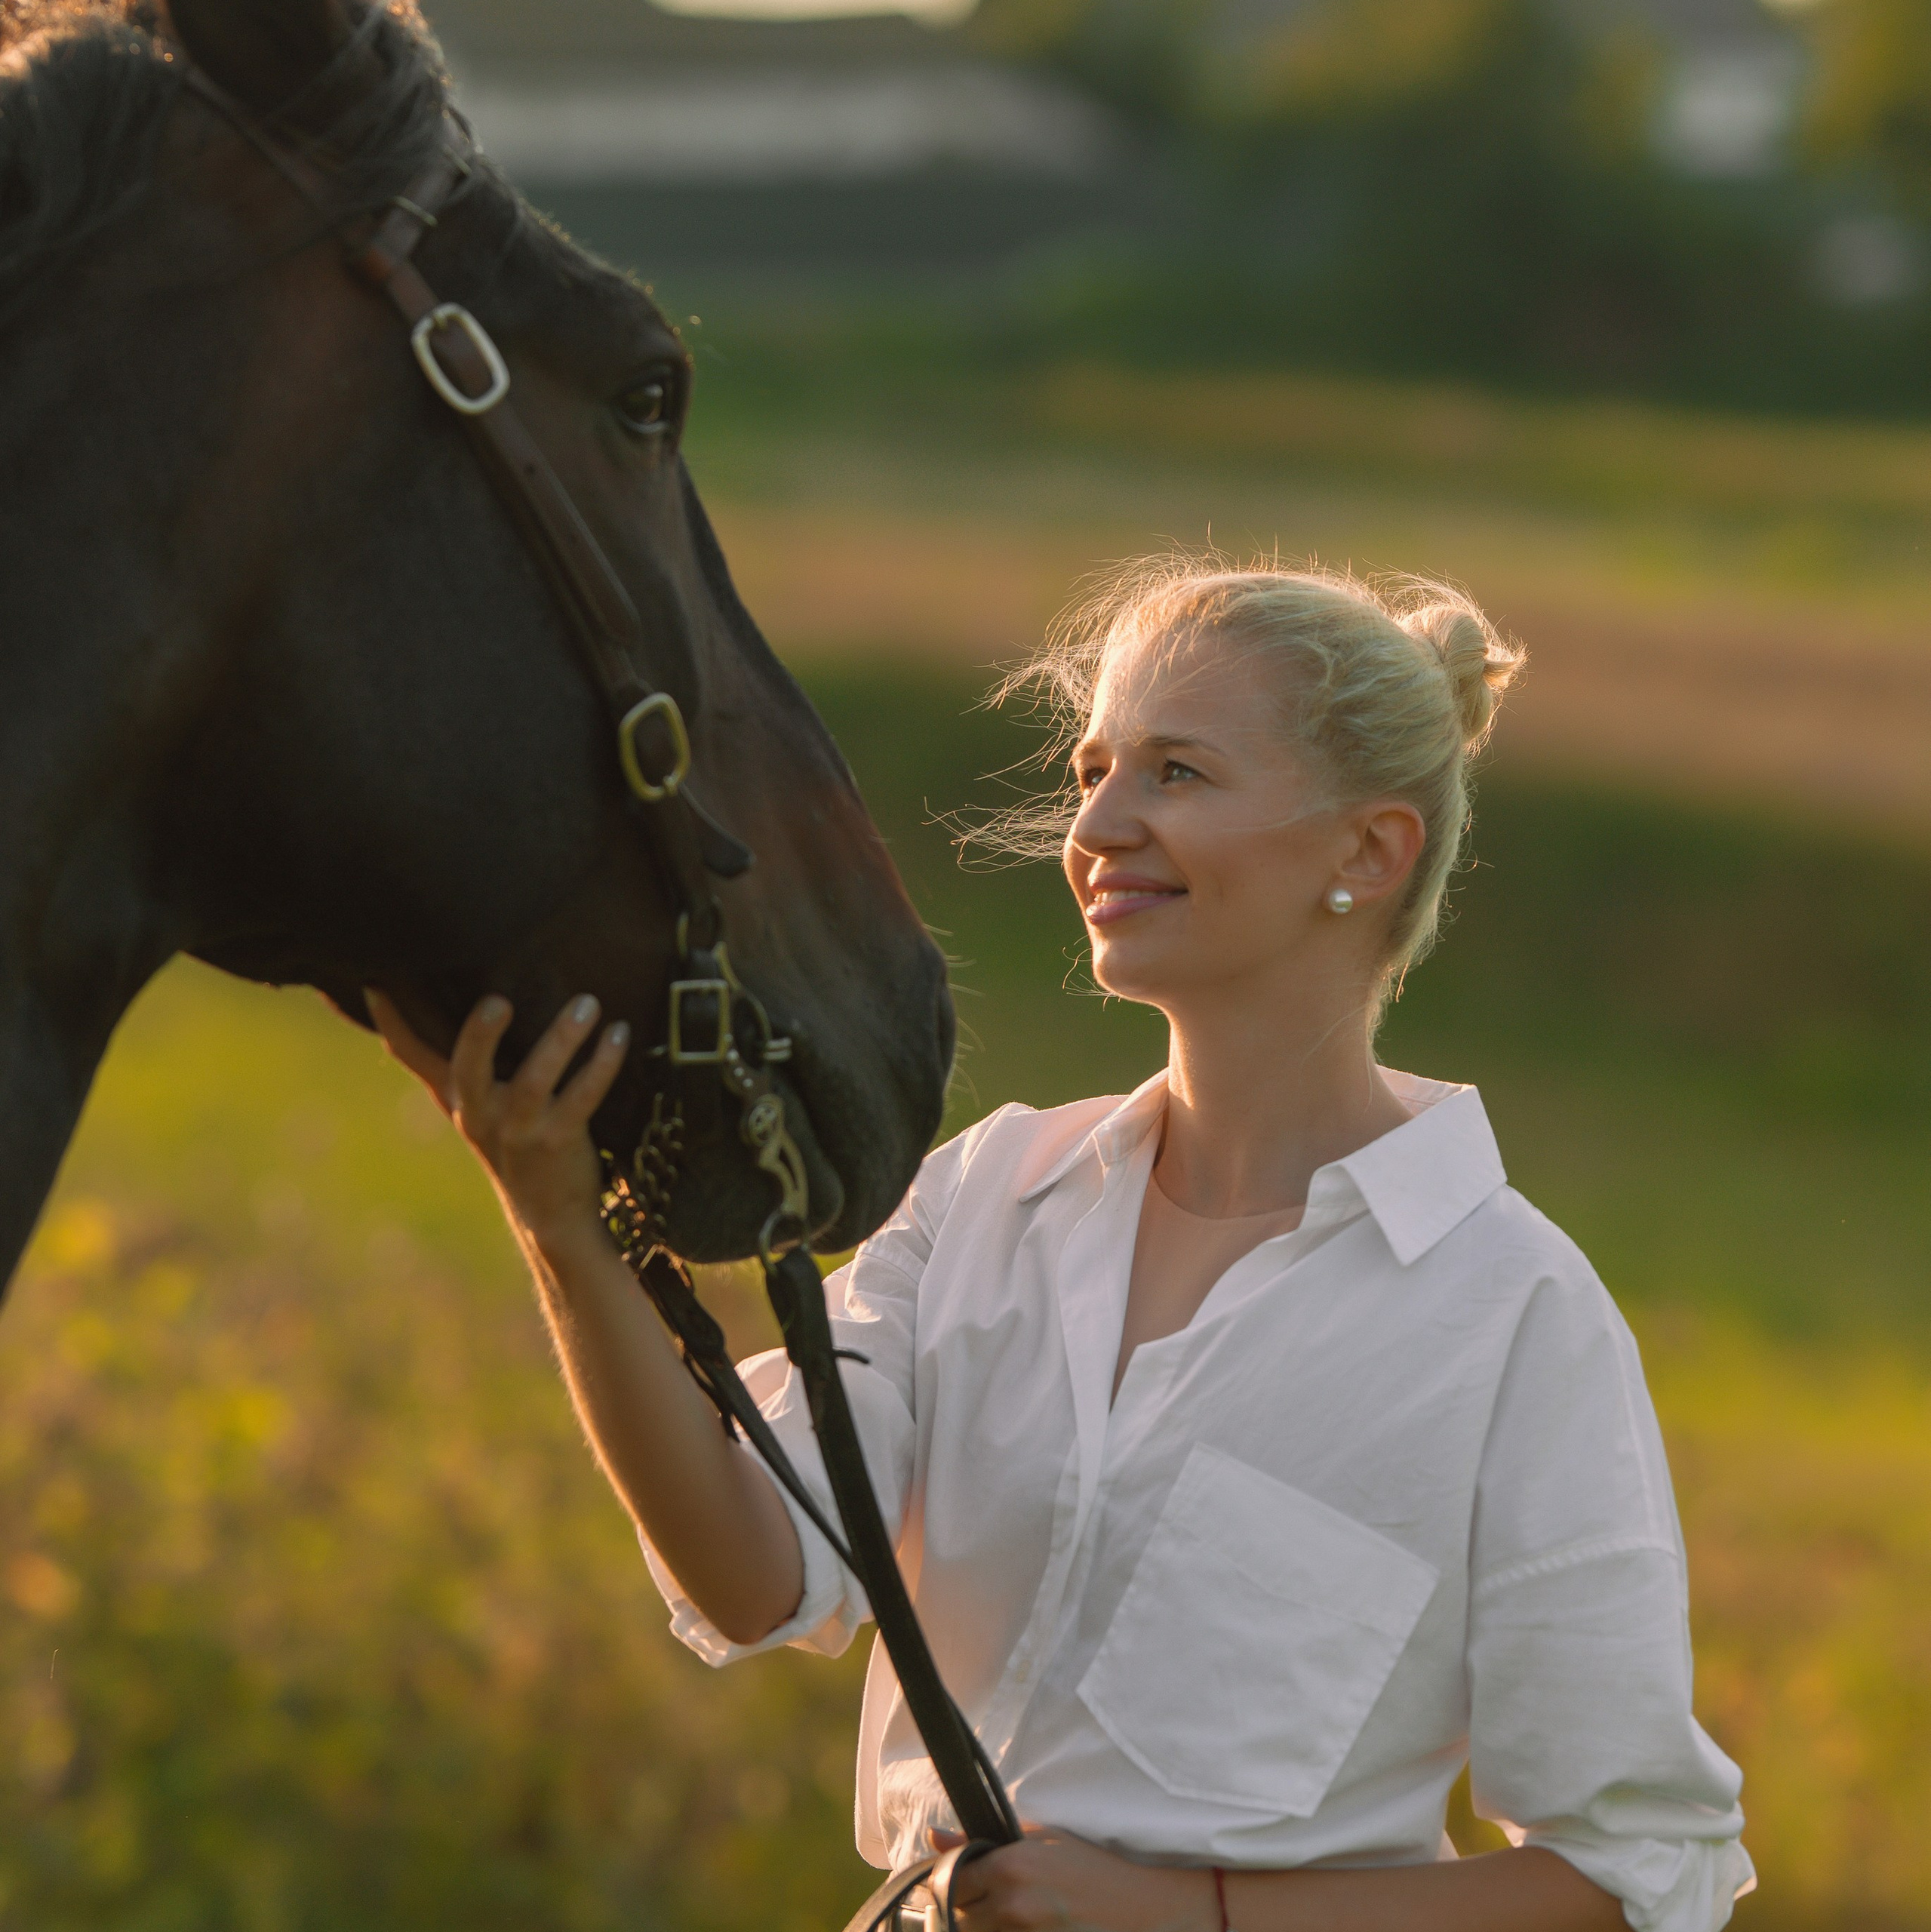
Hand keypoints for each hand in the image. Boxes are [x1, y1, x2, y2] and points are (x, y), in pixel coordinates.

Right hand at [368, 989, 630, 1250]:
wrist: (547, 1214)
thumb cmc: (515, 1143)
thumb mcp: (478, 1107)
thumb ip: (461, 1066)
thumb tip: (461, 1001)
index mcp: (458, 1098)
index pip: (413, 1056)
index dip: (391, 1021)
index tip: (373, 982)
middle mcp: (480, 1113)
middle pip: (467, 1070)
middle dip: (479, 1035)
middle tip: (497, 999)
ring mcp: (518, 1130)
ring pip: (535, 1080)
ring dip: (563, 1039)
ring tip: (588, 1003)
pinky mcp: (557, 1141)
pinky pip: (583, 1097)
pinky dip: (602, 1064)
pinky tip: (619, 1035)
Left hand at [934, 1827, 1213, 1931]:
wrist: (1138, 1907)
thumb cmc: (1089, 1866)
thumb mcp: (1039, 1838)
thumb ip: (982, 1839)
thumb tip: (933, 1835)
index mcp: (1009, 1865)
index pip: (948, 1882)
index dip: (946, 1882)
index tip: (955, 1881)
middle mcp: (1012, 1904)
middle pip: (955, 1918)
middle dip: (959, 1910)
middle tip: (980, 1901)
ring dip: (979, 1926)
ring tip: (1004, 1914)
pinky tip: (1020, 1926)